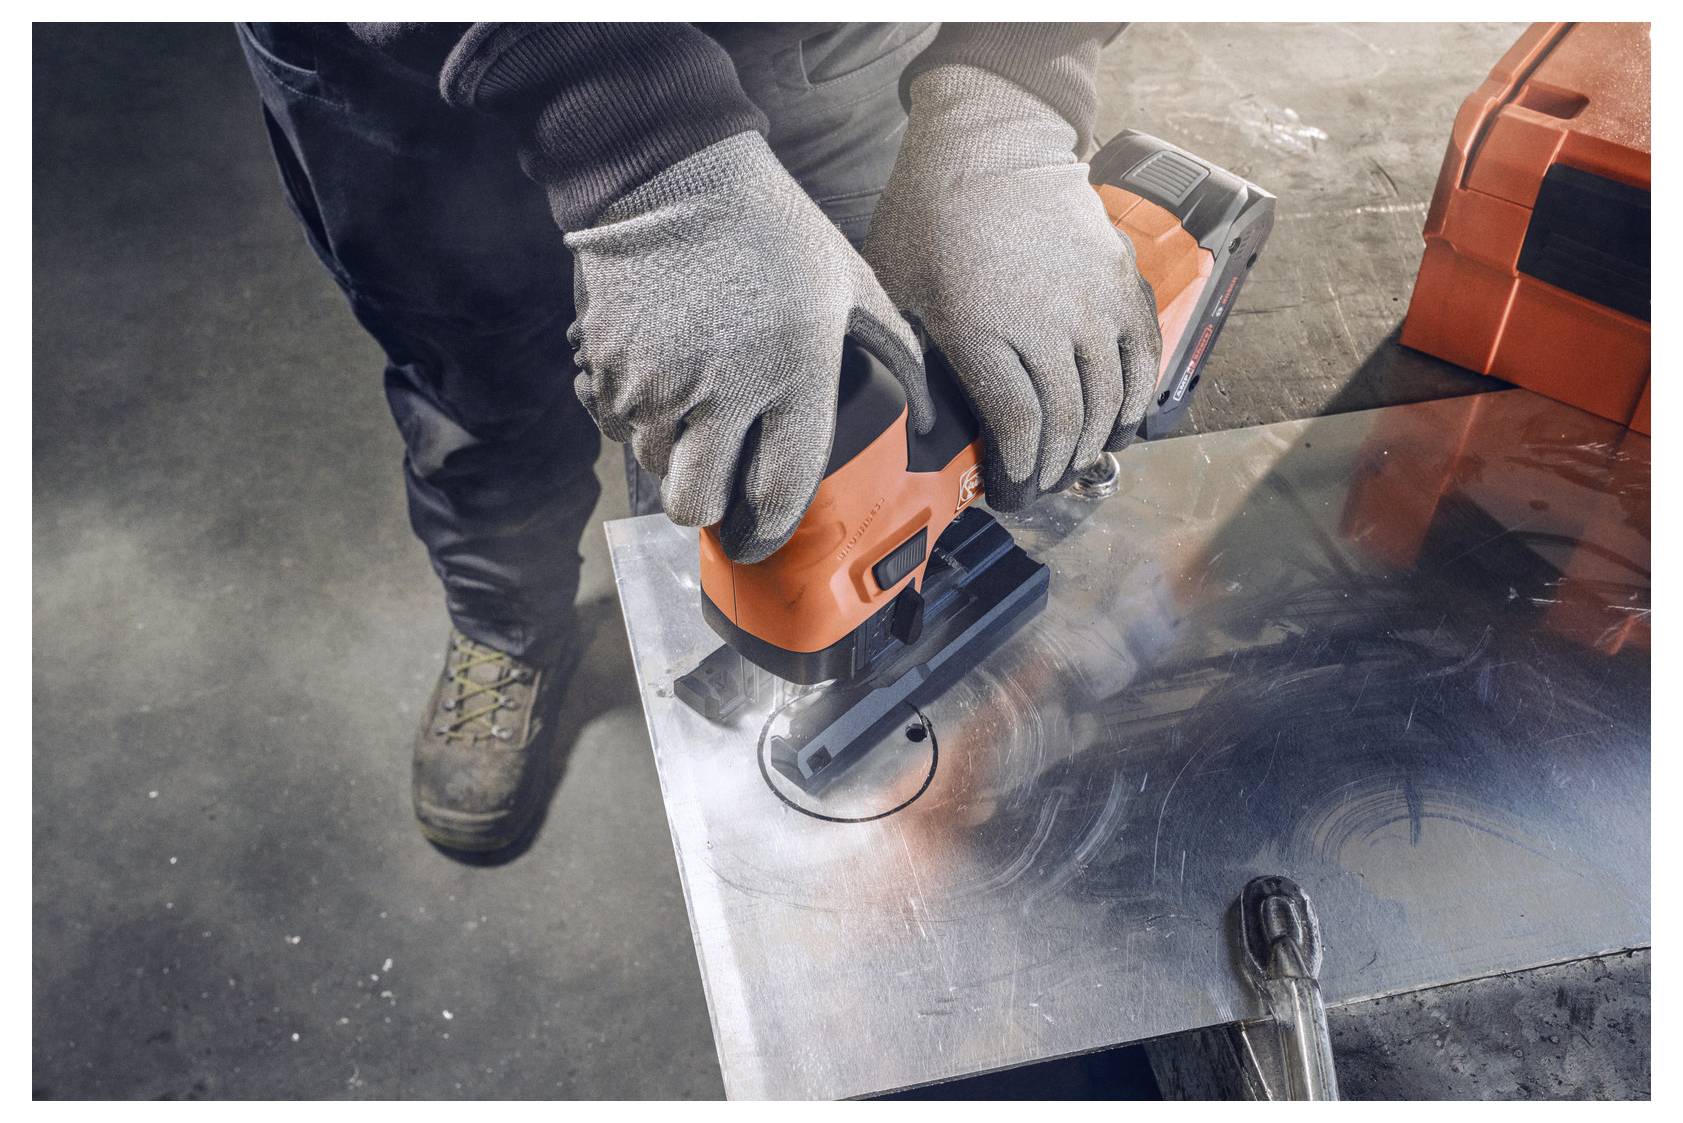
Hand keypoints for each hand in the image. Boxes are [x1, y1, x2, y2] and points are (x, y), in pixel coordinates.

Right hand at [567, 132, 929, 562]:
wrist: (670, 172)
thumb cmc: (770, 227)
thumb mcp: (848, 280)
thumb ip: (892, 349)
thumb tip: (927, 414)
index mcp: (793, 373)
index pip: (780, 490)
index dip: (771, 528)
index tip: (766, 534)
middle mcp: (723, 391)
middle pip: (695, 503)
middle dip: (705, 508)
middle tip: (715, 484)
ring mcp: (657, 382)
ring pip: (653, 466)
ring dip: (670, 455)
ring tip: (691, 414)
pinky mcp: (608, 366)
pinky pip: (616, 425)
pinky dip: (633, 418)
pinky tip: (658, 381)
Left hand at [864, 64, 1161, 510]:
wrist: (989, 141)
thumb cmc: (931, 217)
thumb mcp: (896, 291)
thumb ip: (908, 360)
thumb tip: (919, 429)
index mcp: (981, 331)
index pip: (1018, 427)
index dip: (1019, 473)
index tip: (1010, 492)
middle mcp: (1045, 322)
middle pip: (1067, 421)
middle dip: (1054, 468)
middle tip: (1041, 488)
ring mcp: (1090, 301)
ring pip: (1108, 396)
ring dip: (1094, 441)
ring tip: (1075, 462)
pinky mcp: (1120, 280)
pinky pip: (1144, 355)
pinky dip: (1137, 397)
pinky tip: (1121, 422)